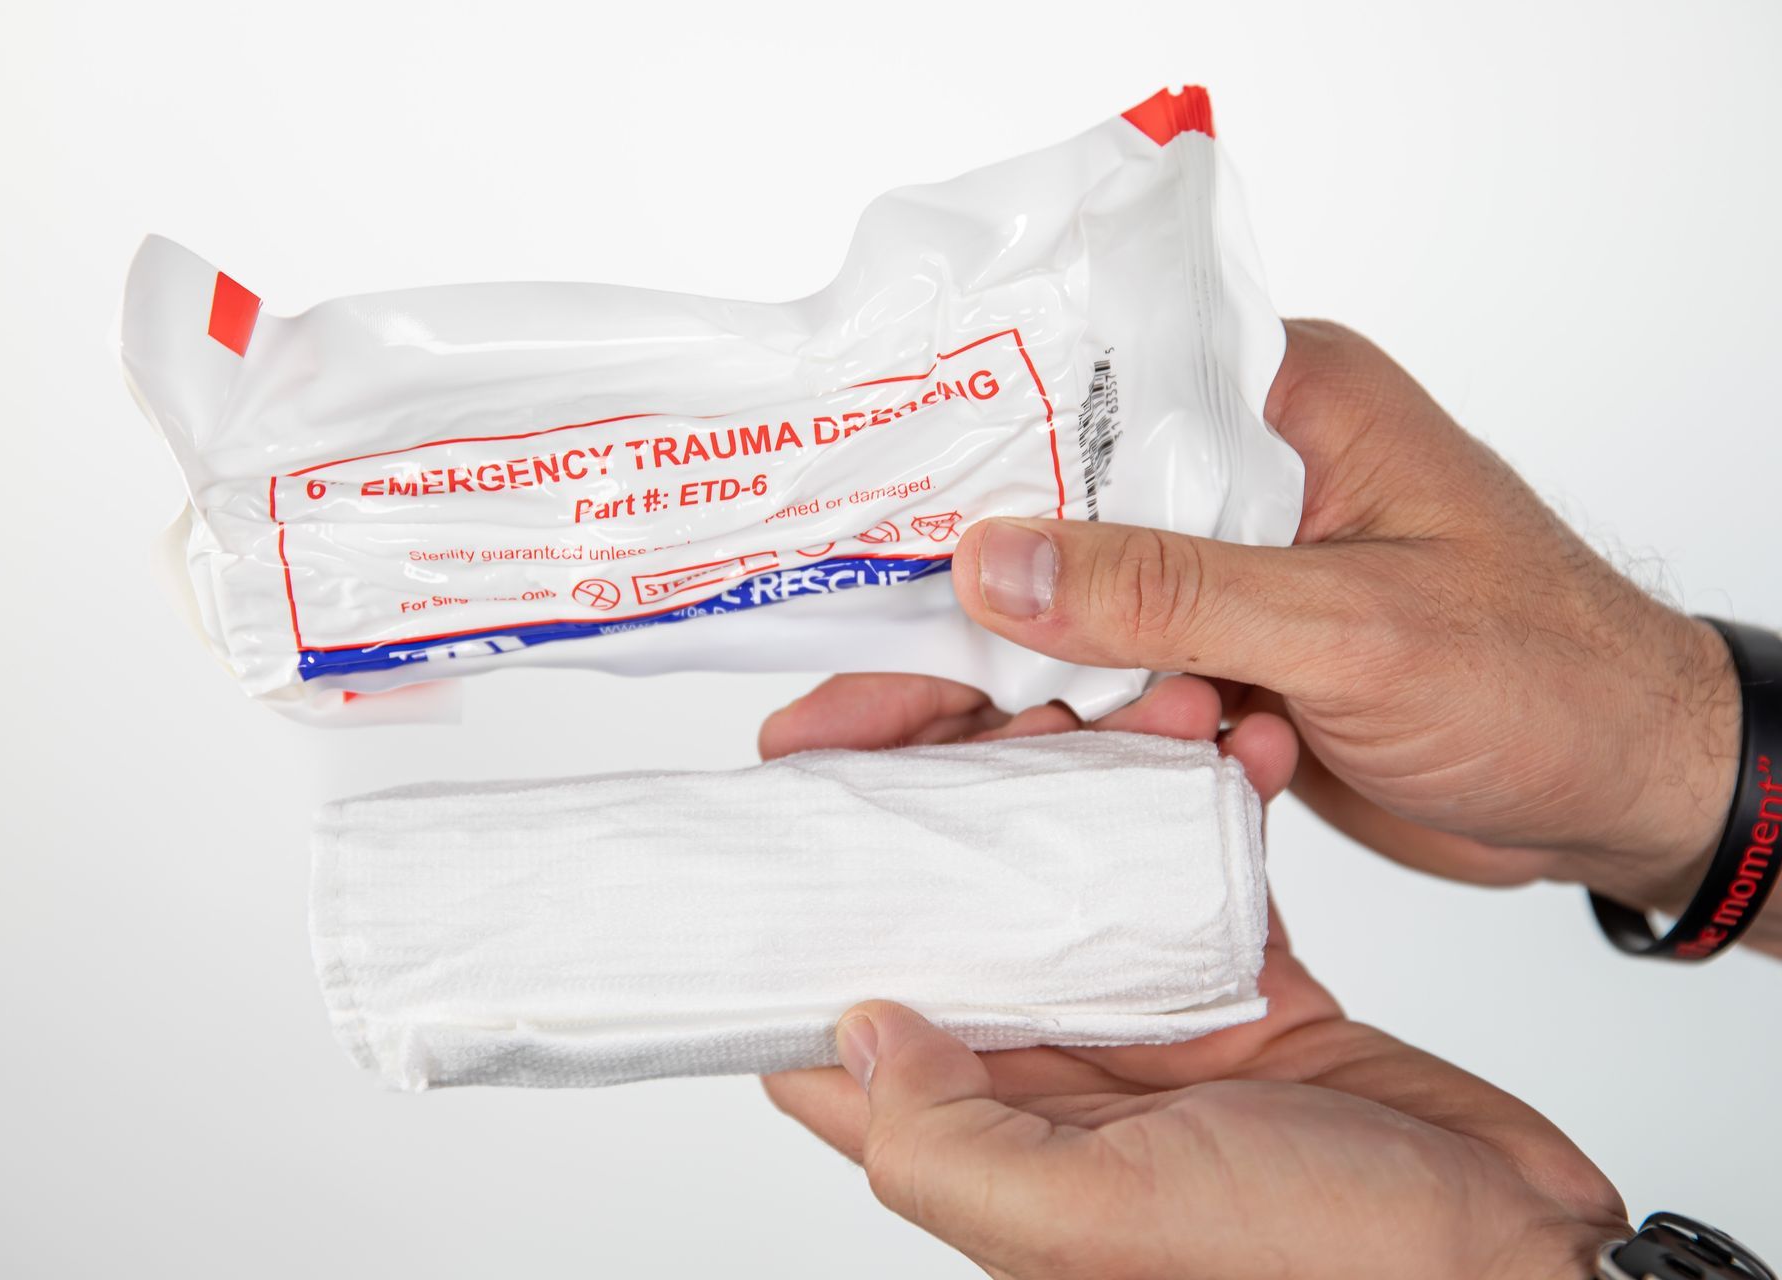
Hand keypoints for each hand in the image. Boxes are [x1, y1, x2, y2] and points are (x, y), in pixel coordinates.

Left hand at [760, 684, 1629, 1278]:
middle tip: (1003, 704)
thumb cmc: (1320, 1270)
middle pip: (949, 903)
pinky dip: (1211, 790)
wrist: (1513, 1262)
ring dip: (1097, 766)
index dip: (809, 894)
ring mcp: (1146, 1021)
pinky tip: (1240, 736)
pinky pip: (1198, 859)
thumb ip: (947, 1139)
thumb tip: (852, 1027)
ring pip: (1071, 860)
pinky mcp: (1242, 983)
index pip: (829, 1011)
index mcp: (986, 1132)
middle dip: (960, 784)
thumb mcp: (1096, 1219)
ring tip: (1154, 703)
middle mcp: (1048, 1074)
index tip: (821, 770)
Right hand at [940, 320, 1743, 928]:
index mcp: (1288, 404)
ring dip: (1080, 695)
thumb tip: (990, 562)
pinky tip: (1172, 766)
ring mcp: (1242, 575)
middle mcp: (1253, 477)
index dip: (984, 452)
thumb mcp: (1349, 626)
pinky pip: (1134, 689)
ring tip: (1115, 740)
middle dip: (1000, 612)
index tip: (878, 517)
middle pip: (1070, 518)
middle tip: (884, 696)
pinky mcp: (1241, 663)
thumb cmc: (1546, 676)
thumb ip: (1167, 591)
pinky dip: (1129, 739)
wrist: (1625, 796)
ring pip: (1091, 618)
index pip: (1097, 393)